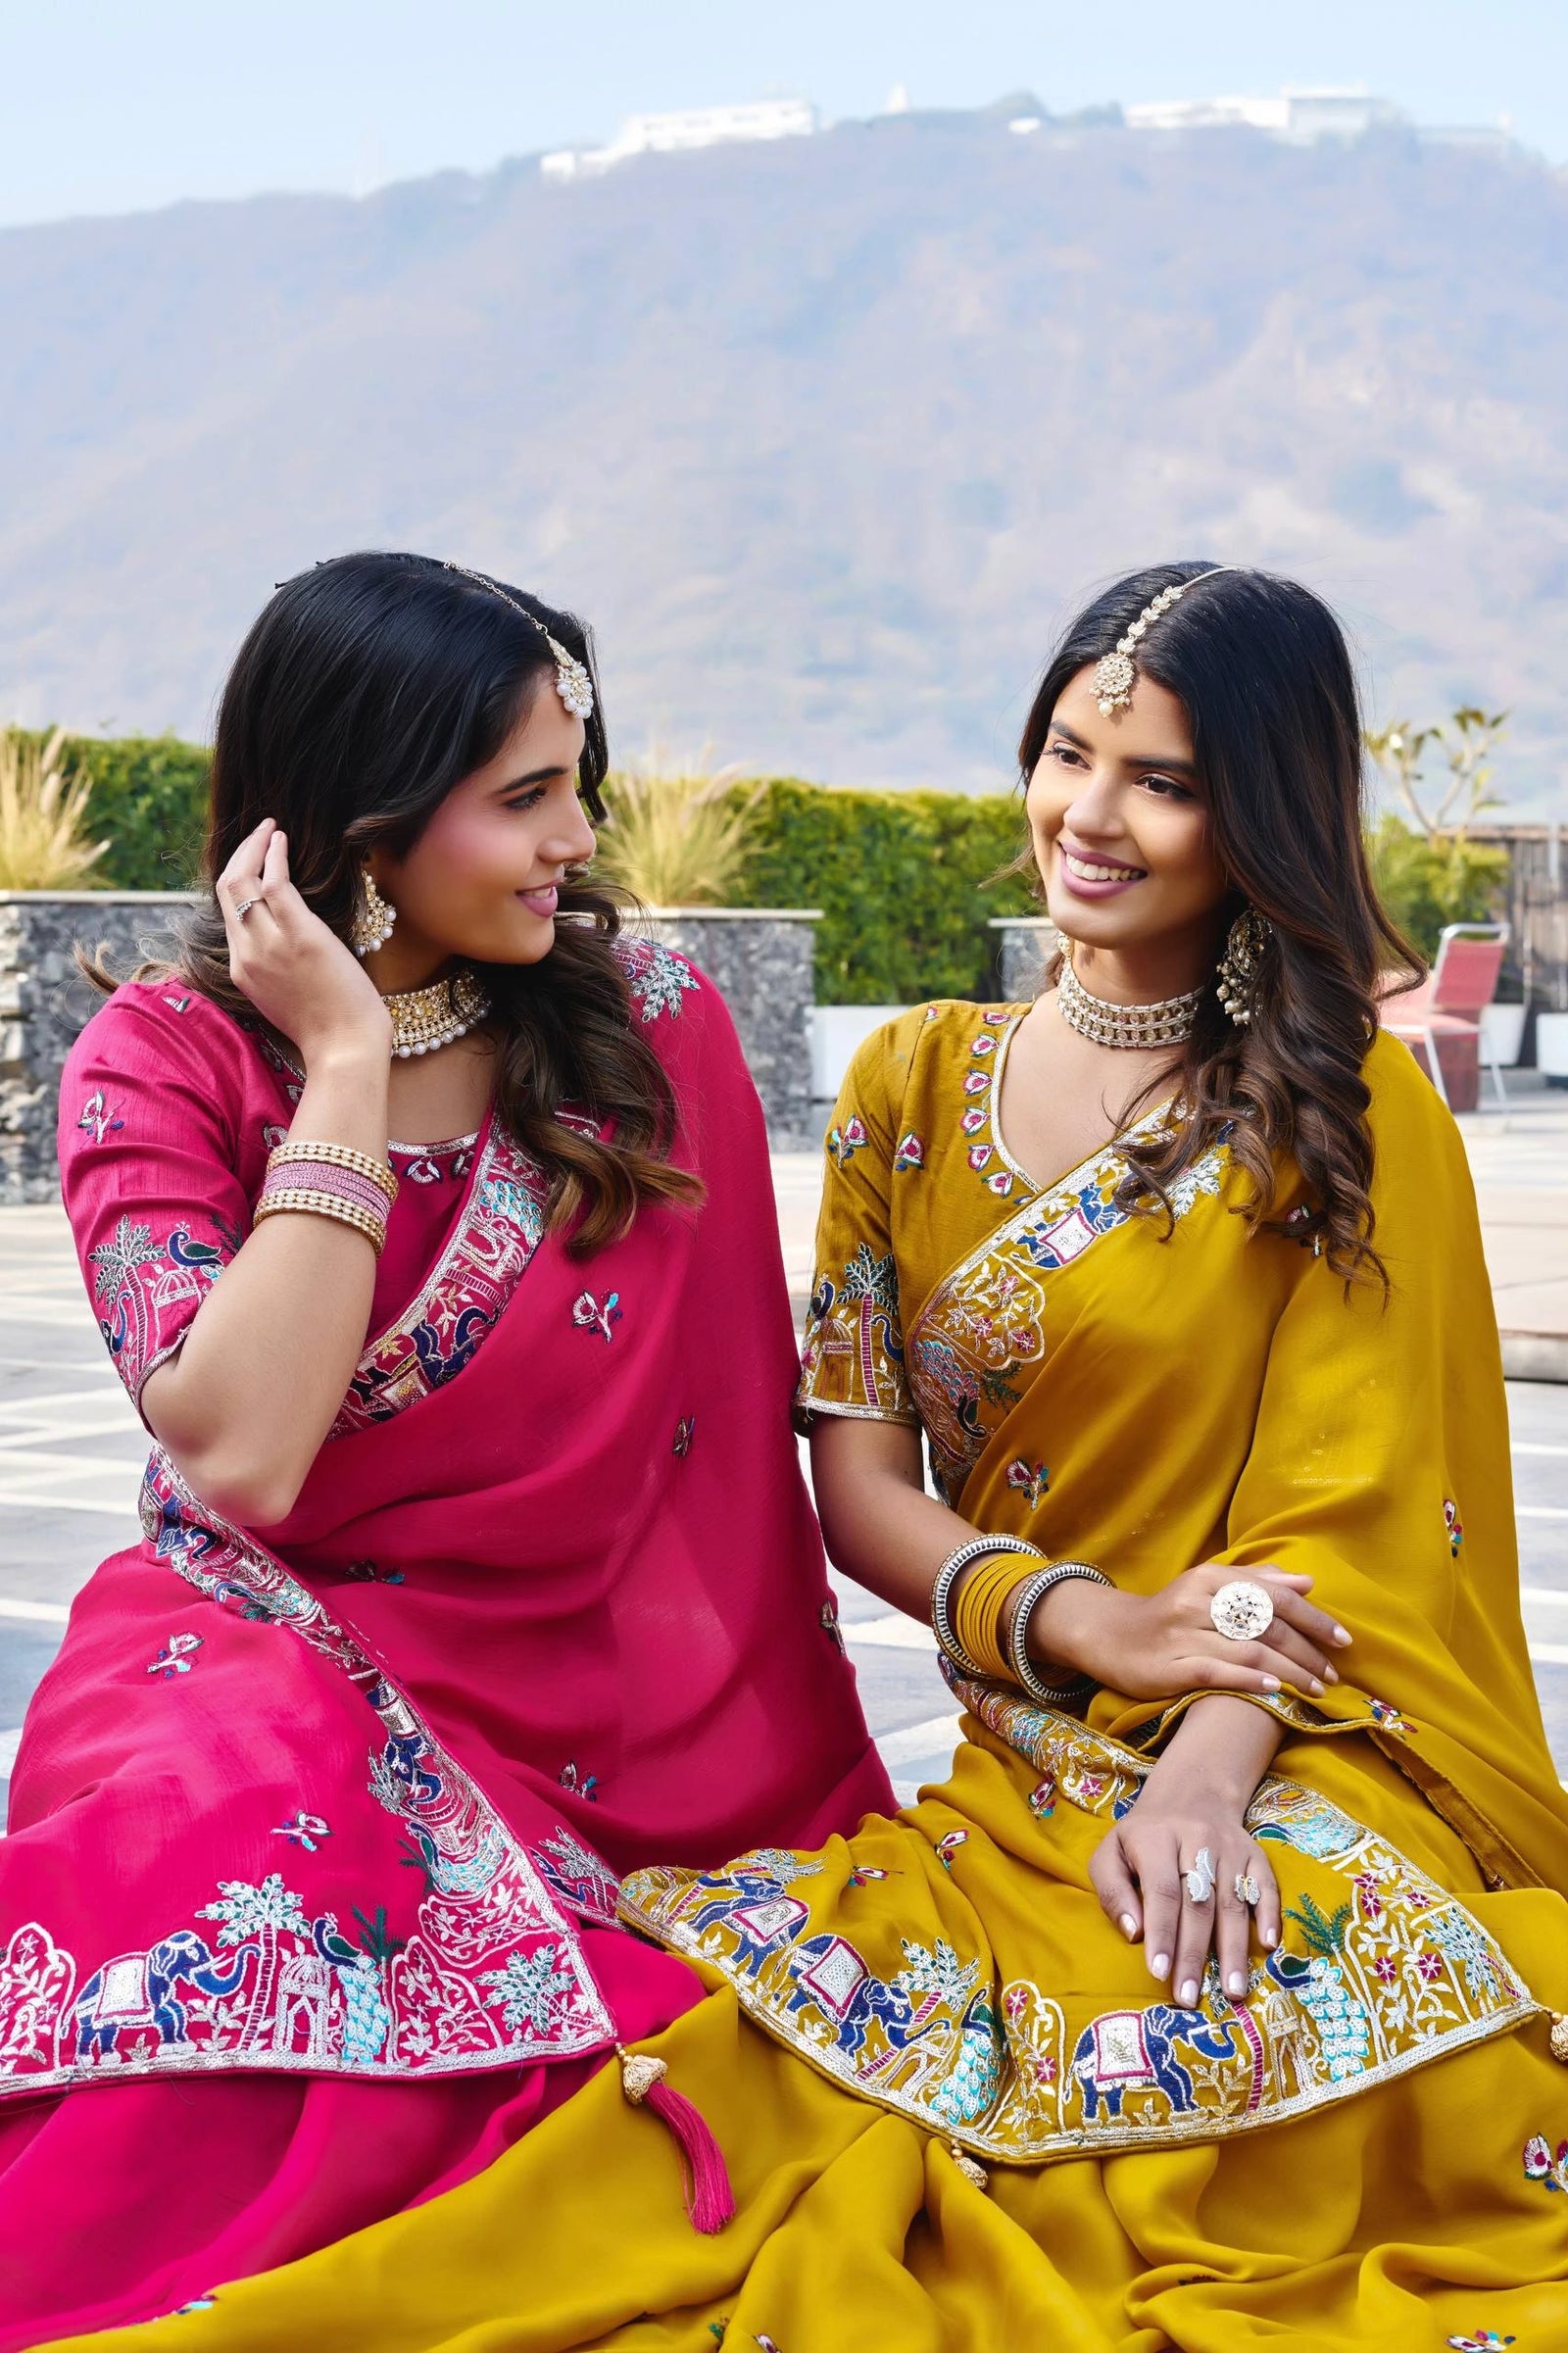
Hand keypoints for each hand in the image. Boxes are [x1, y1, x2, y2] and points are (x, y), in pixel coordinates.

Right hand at [216, 821, 390, 1067]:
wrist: (344, 1049)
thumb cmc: (328, 1029)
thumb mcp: (287, 998)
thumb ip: (277, 968)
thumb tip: (289, 943)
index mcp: (242, 971)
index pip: (228, 915)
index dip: (236, 882)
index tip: (251, 862)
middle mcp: (246, 954)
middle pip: (226, 891)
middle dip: (239, 855)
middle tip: (258, 834)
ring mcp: (268, 944)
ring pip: (243, 881)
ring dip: (255, 846)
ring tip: (269, 828)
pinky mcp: (299, 935)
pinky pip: (275, 883)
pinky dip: (275, 855)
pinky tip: (282, 839)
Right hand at [1034, 1561, 1349, 1703]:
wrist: (1111, 1636)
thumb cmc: (1172, 1613)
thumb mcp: (1209, 1588)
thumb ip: (1257, 1582)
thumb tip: (1307, 1581)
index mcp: (1210, 1578)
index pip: (1274, 1596)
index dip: (1313, 1619)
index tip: (1344, 1641)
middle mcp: (1196, 1602)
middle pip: (1267, 1625)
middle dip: (1307, 1652)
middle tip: (1333, 1674)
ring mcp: (1181, 1635)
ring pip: (1248, 1652)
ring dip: (1290, 1673)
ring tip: (1316, 1690)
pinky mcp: (1167, 1667)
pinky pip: (1216, 1673)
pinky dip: (1250, 1681)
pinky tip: (1275, 1692)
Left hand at [1089, 1775, 1280, 2005]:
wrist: (1191, 1793)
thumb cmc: (1143, 1837)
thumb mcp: (1111, 1853)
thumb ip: (1114, 1892)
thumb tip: (1134, 1934)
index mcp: (1156, 1839)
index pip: (1162, 1892)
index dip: (1162, 1933)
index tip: (1159, 1973)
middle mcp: (1197, 1840)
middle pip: (1198, 1903)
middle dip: (1193, 1954)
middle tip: (1190, 1996)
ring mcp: (1230, 1847)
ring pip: (1233, 1901)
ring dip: (1234, 1949)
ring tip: (1233, 1990)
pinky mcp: (1255, 1853)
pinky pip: (1266, 1885)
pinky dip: (1269, 1914)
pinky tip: (1268, 1945)